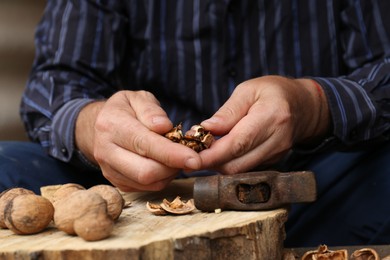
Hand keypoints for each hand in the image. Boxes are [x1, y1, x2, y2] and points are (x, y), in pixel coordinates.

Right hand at [75, 90, 201, 190]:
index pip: (144, 144)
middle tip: (189, 156)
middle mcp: (106, 151)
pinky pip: (146, 188)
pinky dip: (162, 179)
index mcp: (111, 126)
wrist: (99, 126)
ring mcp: (109, 170)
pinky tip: (165, 164)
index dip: (172, 154)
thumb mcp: (137, 98)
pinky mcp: (117, 183)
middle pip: (145, 172)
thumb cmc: (124, 110)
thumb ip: (151, 110)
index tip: (194, 158)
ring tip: (176, 157)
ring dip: (170, 173)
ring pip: (147, 183)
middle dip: (173, 167)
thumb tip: (164, 126)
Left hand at [199, 76, 329, 173]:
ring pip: (239, 170)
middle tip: (190, 152)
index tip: (190, 160)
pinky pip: (246, 168)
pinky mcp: (273, 162)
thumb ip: (228, 111)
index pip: (238, 143)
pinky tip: (219, 152)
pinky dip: (229, 163)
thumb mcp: (248, 90)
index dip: (211, 155)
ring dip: (217, 164)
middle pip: (237, 164)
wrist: (304, 106)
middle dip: (209, 162)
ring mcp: (277, 155)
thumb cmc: (274, 92)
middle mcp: (277, 141)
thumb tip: (205, 129)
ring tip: (203, 150)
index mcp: (271, 116)